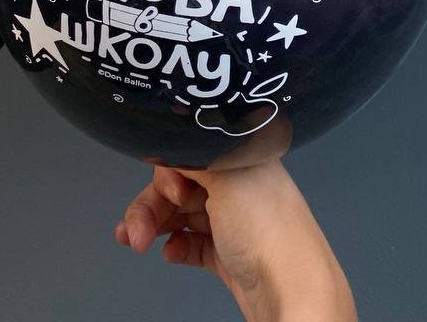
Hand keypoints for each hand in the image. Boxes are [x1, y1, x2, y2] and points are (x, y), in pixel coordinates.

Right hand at [116, 161, 356, 321]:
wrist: (290, 289)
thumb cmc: (269, 229)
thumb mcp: (225, 175)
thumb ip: (193, 154)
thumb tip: (173, 138)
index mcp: (243, 158)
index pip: (192, 154)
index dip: (170, 172)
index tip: (169, 192)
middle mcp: (240, 186)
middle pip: (181, 187)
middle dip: (152, 206)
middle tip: (136, 230)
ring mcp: (235, 222)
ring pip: (183, 216)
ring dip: (155, 226)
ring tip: (136, 242)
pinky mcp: (230, 253)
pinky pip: (193, 243)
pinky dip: (176, 246)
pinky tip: (170, 253)